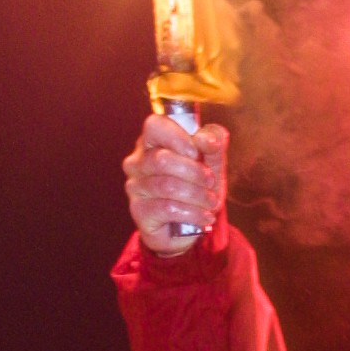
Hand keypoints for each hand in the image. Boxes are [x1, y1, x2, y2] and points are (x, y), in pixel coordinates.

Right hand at [123, 115, 227, 256]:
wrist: (190, 225)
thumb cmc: (197, 186)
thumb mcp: (212, 161)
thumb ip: (213, 142)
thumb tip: (207, 140)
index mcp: (152, 141)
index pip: (155, 125)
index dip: (179, 138)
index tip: (197, 153)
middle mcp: (137, 162)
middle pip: (162, 159)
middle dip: (194, 172)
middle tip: (210, 181)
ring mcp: (135, 187)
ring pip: (167, 186)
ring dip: (198, 195)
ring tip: (212, 202)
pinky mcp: (139, 211)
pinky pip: (168, 209)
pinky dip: (193, 213)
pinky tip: (205, 217)